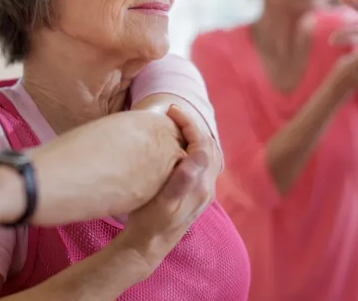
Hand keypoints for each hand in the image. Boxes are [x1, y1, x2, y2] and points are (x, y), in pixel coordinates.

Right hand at [117, 105, 213, 270]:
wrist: (148, 246)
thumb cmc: (150, 223)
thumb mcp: (163, 202)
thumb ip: (182, 180)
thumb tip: (197, 156)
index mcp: (200, 185)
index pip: (202, 143)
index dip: (189, 123)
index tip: (171, 110)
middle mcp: (207, 187)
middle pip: (209, 146)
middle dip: (193, 126)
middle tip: (173, 114)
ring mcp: (203, 191)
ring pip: (208, 154)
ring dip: (195, 136)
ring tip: (176, 126)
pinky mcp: (196, 194)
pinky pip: (202, 163)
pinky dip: (193, 147)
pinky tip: (178, 147)